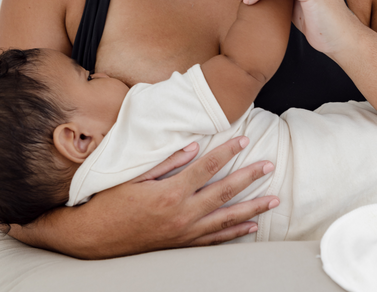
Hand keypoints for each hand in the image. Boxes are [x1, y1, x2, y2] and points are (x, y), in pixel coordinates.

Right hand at [39, 136, 277, 258]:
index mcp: (171, 192)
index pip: (207, 166)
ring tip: (273, 200)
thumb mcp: (135, 177)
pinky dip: (235, 232)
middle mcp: (183, 213)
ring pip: (227, 218)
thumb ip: (167, 162)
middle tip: (269, 166)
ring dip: (253, 208)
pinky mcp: (183, 244)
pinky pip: (215, 239)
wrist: (94, 237)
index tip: (244, 140)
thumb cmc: (112, 202)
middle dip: (250, 177)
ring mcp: (185, 232)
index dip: (227, 151)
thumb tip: (193, 146)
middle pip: (224, 191)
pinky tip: (251, 226)